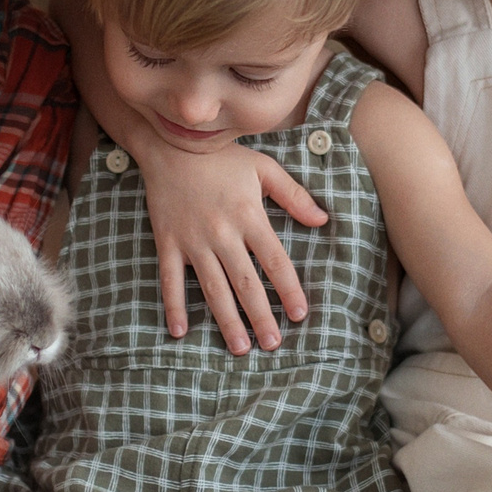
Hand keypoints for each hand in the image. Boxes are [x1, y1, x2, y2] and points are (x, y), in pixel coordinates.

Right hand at [141, 145, 328, 353]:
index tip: (300, 314)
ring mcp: (192, 240)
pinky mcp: (168, 242)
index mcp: (249, 215)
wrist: (170, 143)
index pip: (274, 259)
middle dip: (260, 316)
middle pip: (245, 282)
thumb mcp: (263, 168)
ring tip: (239, 348)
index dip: (288, 288)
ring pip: (212, 288)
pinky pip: (170, 280)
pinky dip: (173, 306)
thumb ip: (294, 195)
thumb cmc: (222, 155)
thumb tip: (323, 219)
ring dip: (226, 320)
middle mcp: (222, 232)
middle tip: (272, 344)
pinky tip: (180, 332)